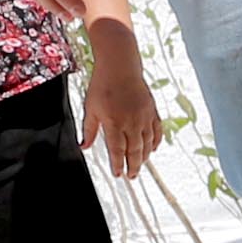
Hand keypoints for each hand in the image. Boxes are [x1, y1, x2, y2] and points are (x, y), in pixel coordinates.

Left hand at [81, 21, 164, 177]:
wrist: (120, 67)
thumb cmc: (102, 85)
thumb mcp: (90, 108)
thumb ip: (89, 129)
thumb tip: (85, 146)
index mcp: (114, 123)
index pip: (117, 151)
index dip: (118, 165)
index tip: (118, 174)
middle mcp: (131, 122)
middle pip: (135, 151)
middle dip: (133, 166)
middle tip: (131, 176)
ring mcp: (143, 117)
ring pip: (147, 143)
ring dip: (144, 156)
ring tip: (140, 165)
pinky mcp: (152, 110)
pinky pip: (157, 131)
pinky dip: (156, 142)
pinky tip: (153, 149)